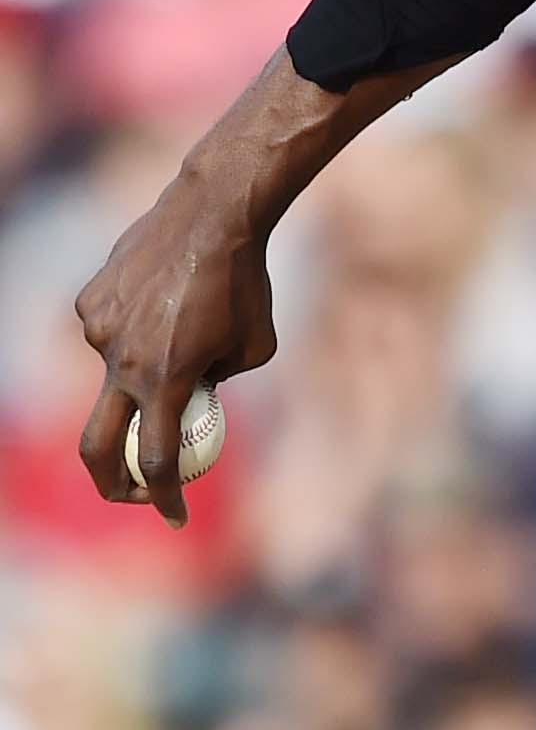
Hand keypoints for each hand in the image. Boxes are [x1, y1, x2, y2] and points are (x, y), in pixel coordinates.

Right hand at [72, 177, 277, 527]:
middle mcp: (121, 360)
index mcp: (166, 378)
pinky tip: (164, 296)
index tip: (174, 515)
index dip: (164, 498)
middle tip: (134, 493)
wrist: (214, 213)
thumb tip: (196, 400)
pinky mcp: (88, 302)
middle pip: (96, 445)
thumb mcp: (253, 347)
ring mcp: (97, 331)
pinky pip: (110, 332)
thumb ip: (219, 383)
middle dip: (111, 481)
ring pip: (115, 372)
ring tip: (185, 321)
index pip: (155, 461)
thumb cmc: (248, 283)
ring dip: (145, 369)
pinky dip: (135, 330)